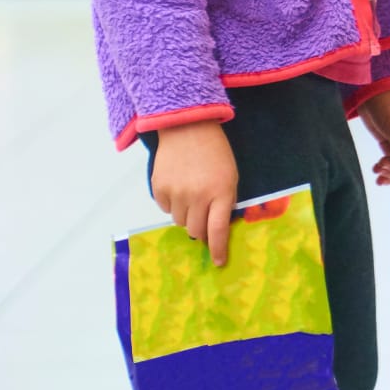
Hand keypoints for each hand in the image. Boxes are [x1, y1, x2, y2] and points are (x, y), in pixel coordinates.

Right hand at [151, 121, 238, 265]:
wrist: (188, 128)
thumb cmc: (215, 152)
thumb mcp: (231, 176)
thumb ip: (226, 202)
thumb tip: (218, 229)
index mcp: (221, 192)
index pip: (217, 230)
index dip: (217, 249)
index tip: (218, 262)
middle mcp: (197, 196)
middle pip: (196, 230)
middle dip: (201, 230)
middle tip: (204, 217)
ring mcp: (176, 192)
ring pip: (179, 222)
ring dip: (186, 215)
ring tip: (191, 194)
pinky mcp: (159, 188)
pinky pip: (165, 209)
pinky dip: (172, 204)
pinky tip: (178, 186)